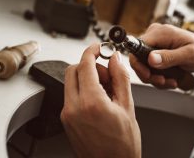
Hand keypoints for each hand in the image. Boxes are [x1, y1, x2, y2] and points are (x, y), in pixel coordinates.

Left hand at [61, 43, 140, 157]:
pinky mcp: (66, 120)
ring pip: (71, 82)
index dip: (92, 51)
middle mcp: (74, 108)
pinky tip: (99, 99)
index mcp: (91, 102)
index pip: (85, 65)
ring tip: (106, 90)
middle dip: (89, 65)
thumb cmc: (122, 145)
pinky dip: (83, 90)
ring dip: (86, 78)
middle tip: (107, 73)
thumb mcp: (127, 107)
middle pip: (73, 70)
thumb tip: (116, 60)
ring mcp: (67, 115)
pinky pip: (71, 95)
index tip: (98, 48)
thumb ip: (120, 78)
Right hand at [129, 23, 193, 88]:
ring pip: (144, 66)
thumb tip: (151, 59)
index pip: (136, 48)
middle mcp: (154, 36)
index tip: (149, 76)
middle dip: (150, 75)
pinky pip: (151, 68)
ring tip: (171, 81)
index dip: (139, 65)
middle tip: (163, 81)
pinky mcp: (157, 52)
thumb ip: (170, 57)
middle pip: (138, 59)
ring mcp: (155, 44)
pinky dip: (159, 76)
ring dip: (156, 78)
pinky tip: (171, 78)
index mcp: (160, 32)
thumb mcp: (189, 55)